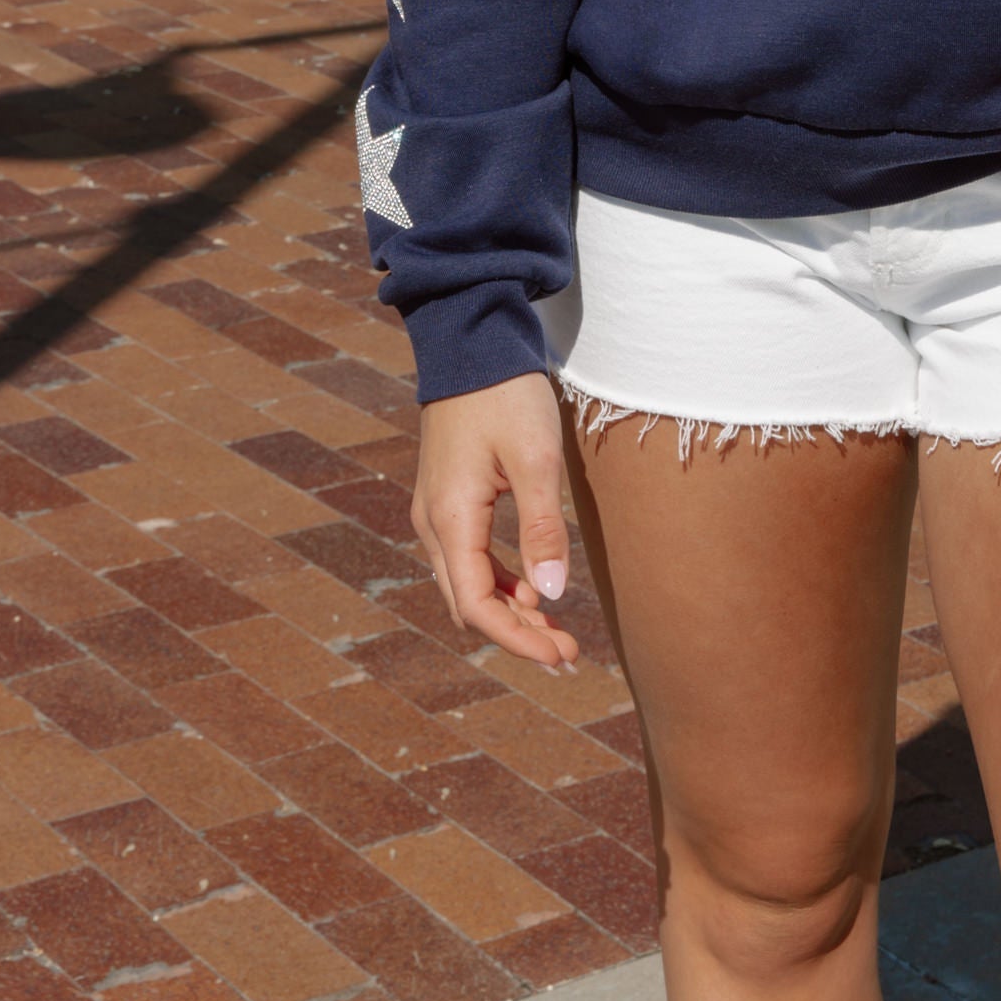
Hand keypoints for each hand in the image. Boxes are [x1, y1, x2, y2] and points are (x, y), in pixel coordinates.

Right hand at [413, 372, 581, 673]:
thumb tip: (550, 596)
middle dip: (516, 635)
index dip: (517, 640)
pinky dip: (498, 582)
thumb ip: (543, 528)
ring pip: (466, 584)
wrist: (472, 342)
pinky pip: (467, 559)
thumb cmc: (507, 395)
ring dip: (508, 612)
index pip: (477, 606)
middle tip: (568, 653)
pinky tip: (531, 588)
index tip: (561, 658)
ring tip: (557, 630)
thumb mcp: (536, 459)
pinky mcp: (447, 498)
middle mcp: (432, 523)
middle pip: (468, 604)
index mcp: (450, 518)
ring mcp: (435, 510)